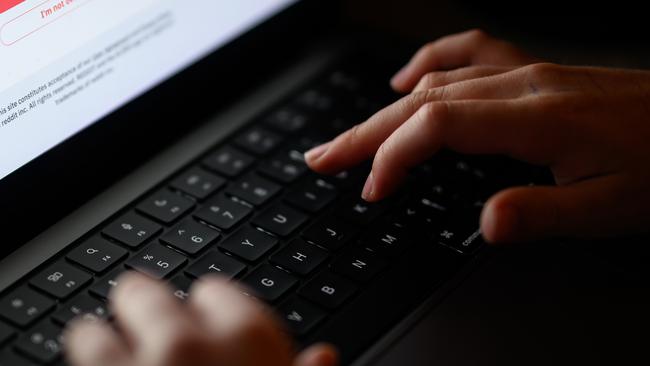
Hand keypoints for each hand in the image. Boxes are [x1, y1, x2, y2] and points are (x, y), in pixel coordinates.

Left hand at [65, 273, 336, 365]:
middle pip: (146, 292)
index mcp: (250, 338)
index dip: (210, 311)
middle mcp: (186, 343)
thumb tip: (324, 357)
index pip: (216, 290)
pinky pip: (80, 346)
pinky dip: (90, 351)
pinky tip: (101, 362)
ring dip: (105, 337)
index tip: (207, 326)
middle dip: (146, 308)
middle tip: (152, 328)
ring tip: (116, 353)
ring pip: (97, 325)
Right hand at [305, 30, 649, 242]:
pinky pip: (468, 54)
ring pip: (436, 82)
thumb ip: (542, 214)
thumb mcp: (610, 207)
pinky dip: (428, 64)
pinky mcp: (533, 73)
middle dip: (365, 133)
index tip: (373, 190)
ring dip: (384, 107)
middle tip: (323, 157)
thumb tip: (484, 226)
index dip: (393, 156)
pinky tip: (407, 79)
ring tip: (350, 132)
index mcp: (535, 118)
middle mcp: (522, 86)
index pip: (437, 127)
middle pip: (422, 101)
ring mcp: (526, 73)